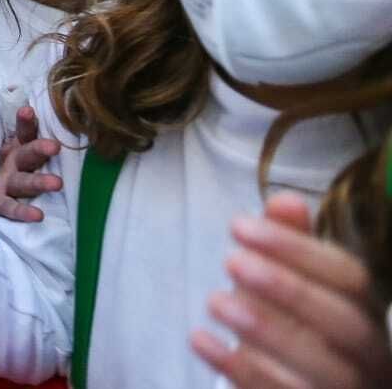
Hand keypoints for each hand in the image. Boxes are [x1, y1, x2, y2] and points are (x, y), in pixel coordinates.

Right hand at [0, 105, 61, 222]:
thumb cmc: (24, 176)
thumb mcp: (32, 158)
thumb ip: (48, 148)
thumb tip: (85, 132)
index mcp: (20, 149)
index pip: (25, 132)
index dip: (26, 122)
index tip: (28, 111)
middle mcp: (11, 163)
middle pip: (24, 154)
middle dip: (38, 149)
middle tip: (54, 147)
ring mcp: (3, 183)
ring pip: (20, 181)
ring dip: (37, 182)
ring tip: (57, 184)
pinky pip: (9, 207)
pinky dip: (21, 212)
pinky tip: (37, 215)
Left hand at [192, 194, 391, 387]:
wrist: (296, 386)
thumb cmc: (295, 330)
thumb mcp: (292, 285)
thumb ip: (291, 244)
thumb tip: (284, 200)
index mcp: (368, 313)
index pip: (350, 277)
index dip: (297, 249)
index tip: (237, 225)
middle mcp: (369, 357)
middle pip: (347, 324)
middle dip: (288, 289)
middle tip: (230, 261)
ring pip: (324, 371)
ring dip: (266, 331)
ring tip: (214, 301)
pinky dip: (242, 370)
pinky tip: (202, 340)